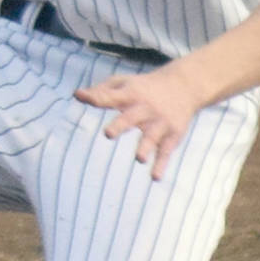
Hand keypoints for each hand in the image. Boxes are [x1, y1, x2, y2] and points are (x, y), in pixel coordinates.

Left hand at [75, 67, 203, 180]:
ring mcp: (160, 122)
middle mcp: (145, 108)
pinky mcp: (172, 134)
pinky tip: (155, 177)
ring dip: (146, 148)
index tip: (81, 96)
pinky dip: (161, 165)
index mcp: (130, 94)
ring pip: (152, 137)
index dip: (96, 97)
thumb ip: (101, 91)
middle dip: (120, 125)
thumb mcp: (123, 83)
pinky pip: (166, 151)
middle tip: (108, 134)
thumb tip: (76, 95)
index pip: (110, 96)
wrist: (183, 86)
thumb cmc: (143, 87)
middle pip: (131, 117)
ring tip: (139, 159)